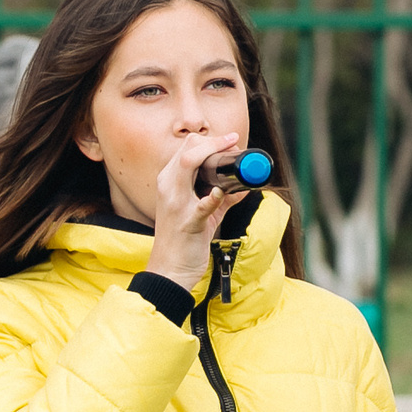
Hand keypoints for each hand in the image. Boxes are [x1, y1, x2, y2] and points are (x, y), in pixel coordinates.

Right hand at [140, 131, 247, 293]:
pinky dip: (212, 197)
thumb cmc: (184, 241)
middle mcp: (168, 188)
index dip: (211, 140)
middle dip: (215, 143)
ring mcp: (176, 204)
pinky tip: (221, 193)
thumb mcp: (203, 215)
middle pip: (188, 149)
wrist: (170, 271)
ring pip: (189, 164)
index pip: (187, 148)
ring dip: (213, 156)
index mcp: (169, 182)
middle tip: (235, 145)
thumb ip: (222, 199)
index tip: (231, 139)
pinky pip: (200, 205)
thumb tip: (243, 187)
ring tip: (233, 157)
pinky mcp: (188, 223)